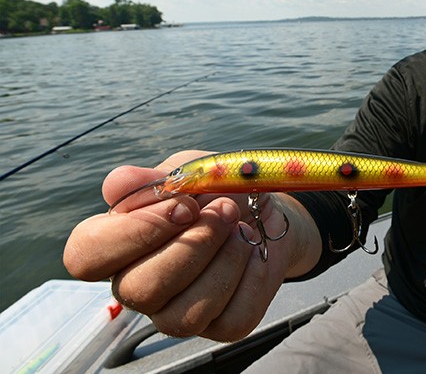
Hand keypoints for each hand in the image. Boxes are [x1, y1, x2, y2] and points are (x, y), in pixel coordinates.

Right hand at [63, 151, 320, 340]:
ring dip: (224, 262)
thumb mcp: (188, 172)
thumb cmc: (216, 190)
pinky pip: (230, 320)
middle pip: (139, 290)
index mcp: (117, 243)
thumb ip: (154, 180)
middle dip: (192, 245)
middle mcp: (138, 284)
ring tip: (242, 230)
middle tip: (225, 210)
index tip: (184, 206)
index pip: (86, 256)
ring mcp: (176, 311)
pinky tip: (254, 252)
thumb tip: (117, 183)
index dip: (135, 233)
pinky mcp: (219, 326)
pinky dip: (252, 279)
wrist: (266, 208)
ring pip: (183, 315)